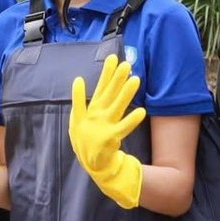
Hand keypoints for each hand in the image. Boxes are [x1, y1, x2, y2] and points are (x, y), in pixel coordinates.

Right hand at [68, 54, 144, 209]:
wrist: (90, 164)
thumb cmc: (86, 139)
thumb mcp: (78, 119)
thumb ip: (79, 100)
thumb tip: (78, 80)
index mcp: (92, 109)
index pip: (101, 87)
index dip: (106, 72)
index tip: (112, 57)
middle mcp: (97, 115)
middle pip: (108, 93)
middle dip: (116, 78)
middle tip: (126, 63)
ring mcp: (104, 126)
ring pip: (117, 106)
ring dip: (125, 93)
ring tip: (136, 79)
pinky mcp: (110, 138)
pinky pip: (124, 128)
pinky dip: (131, 121)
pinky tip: (142, 112)